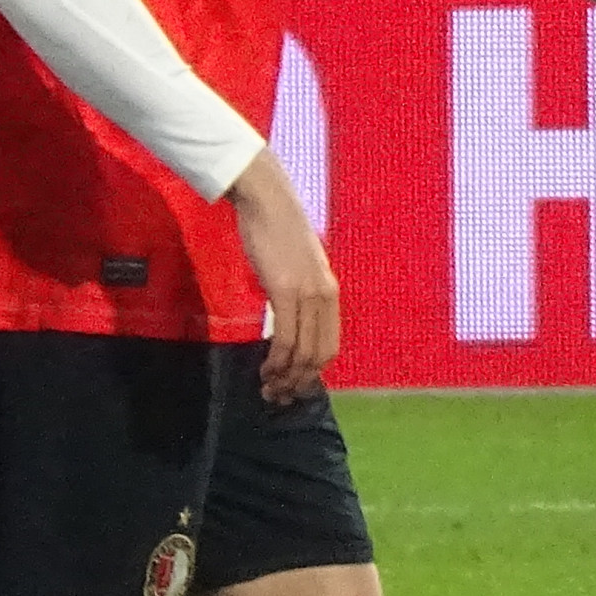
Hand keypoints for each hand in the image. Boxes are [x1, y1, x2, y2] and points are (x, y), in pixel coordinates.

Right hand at [230, 148, 336, 402]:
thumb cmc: (273, 228)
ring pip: (303, 351)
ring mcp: (306, 294)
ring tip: (269, 389)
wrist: (265, 199)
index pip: (329, 345)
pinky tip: (266, 369)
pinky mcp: (284, 290)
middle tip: (279, 396)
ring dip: (285, 376)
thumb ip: (296, 289)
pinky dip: (277, 360)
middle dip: (299, 382)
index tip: (293, 385)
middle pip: (319, 355)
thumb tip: (287, 312)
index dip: (313, 372)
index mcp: (328, 291)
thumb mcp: (293, 264)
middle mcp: (324, 296)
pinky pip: (285, 338)